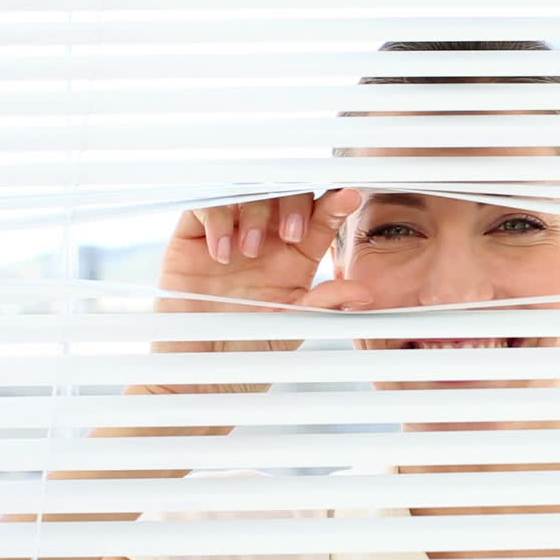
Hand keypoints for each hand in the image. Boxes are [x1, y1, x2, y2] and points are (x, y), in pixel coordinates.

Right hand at [146, 189, 371, 394]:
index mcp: (297, 256)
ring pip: (249, 193)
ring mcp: (232, 234)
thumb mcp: (293, 324)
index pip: (320, 219)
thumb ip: (325, 303)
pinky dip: (217, 220)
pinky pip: (208, 205)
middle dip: (294, 206)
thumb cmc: (248, 347)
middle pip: (287, 195)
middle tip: (292, 235)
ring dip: (255, 215)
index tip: (350, 198)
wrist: (201, 366)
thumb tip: (364, 292)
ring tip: (250, 251)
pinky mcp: (194, 237)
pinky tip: (221, 254)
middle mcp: (267, 239)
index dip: (335, 204)